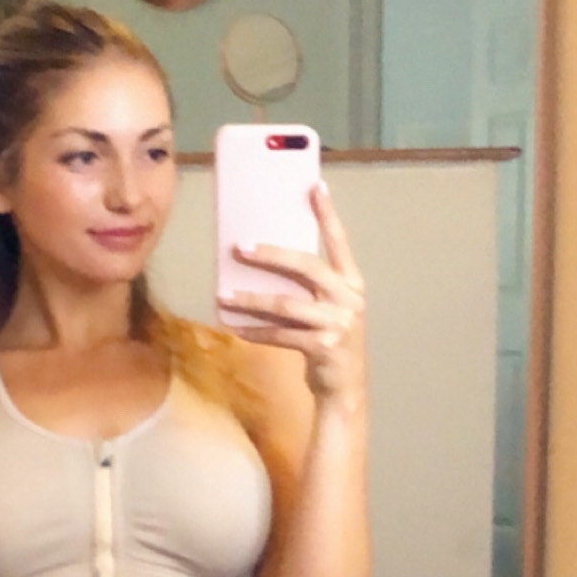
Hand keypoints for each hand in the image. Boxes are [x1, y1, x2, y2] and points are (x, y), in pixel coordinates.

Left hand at [218, 181, 367, 403]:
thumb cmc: (330, 343)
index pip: (338, 242)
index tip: (315, 186)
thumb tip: (264, 263)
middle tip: (240, 248)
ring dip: (251, 300)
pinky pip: (281, 335)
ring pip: (286, 304)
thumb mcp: (327, 310)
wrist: (345, 390)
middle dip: (271, 255)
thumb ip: (308, 288)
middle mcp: (349, 299)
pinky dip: (256, 331)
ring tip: (223, 296)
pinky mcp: (324, 347)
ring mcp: (338, 324)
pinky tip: (236, 327)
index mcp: (352, 283)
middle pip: (306, 266)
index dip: (327, 214)